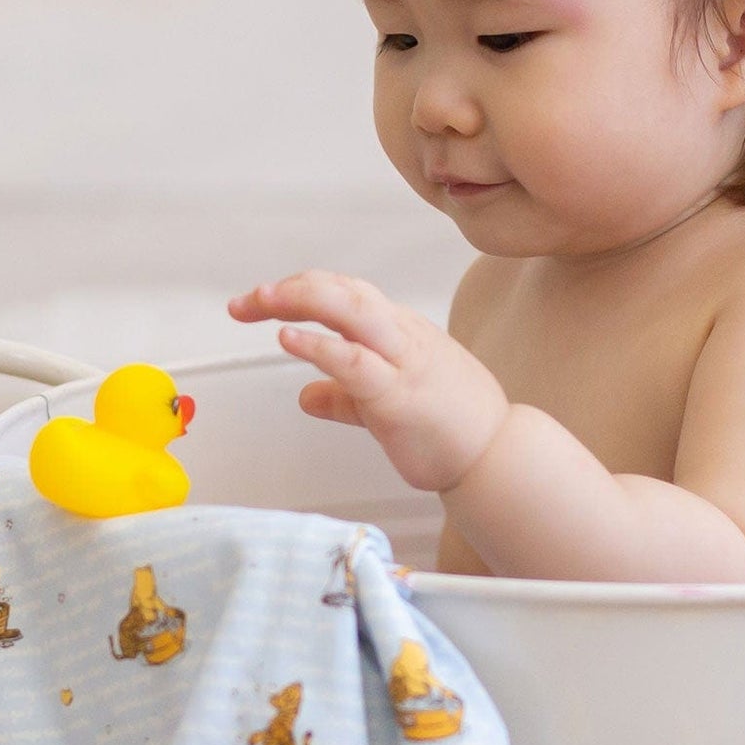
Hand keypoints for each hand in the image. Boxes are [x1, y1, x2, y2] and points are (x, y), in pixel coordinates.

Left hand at [228, 272, 509, 492]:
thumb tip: (305, 396)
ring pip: (351, 310)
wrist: (498, 457)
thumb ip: (345, 398)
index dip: (299, 291)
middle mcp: (401, 336)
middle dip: (291, 287)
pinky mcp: (400, 396)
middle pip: (343, 291)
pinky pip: (355, 361)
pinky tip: (290, 339)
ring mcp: (403, 362)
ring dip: (301, 300)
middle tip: (246, 301)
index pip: (345, 294)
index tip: (258, 302)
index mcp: (400, 332)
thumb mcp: (388, 405)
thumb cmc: (452, 430)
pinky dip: (319, 345)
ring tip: (260, 302)